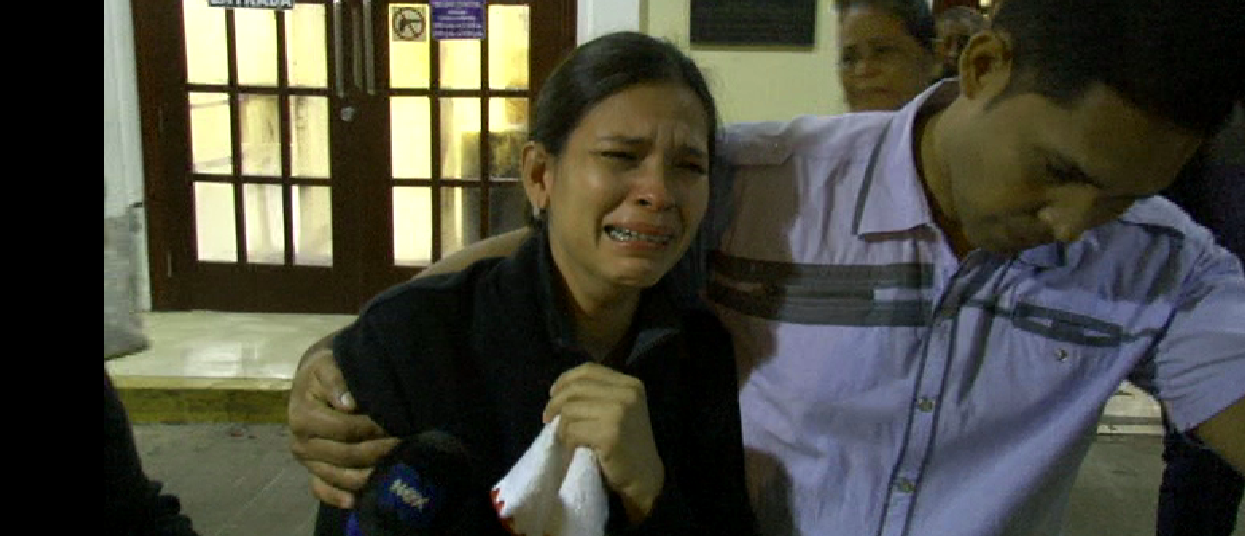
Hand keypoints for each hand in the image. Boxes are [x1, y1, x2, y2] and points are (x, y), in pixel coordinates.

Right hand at [288, 341, 398, 507]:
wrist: (311, 383)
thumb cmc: (324, 372)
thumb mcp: (327, 366)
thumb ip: (336, 380)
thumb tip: (348, 403)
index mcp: (302, 417)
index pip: (344, 430)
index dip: (372, 428)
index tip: (396, 423)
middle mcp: (300, 444)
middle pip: (347, 456)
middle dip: (379, 451)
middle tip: (405, 443)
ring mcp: (306, 461)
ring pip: (340, 477)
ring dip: (370, 474)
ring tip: (397, 464)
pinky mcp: (312, 471)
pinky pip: (323, 490)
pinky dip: (339, 497)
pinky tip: (357, 500)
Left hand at [542, 363, 663, 522]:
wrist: (644, 476)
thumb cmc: (627, 444)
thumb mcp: (620, 409)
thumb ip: (598, 394)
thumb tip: (559, 391)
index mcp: (630, 384)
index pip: (589, 370)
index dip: (565, 379)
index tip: (553, 394)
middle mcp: (627, 394)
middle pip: (576, 388)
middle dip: (555, 403)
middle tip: (547, 418)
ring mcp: (619, 413)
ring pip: (570, 410)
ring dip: (561, 426)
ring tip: (565, 437)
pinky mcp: (609, 434)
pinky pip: (572, 430)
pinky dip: (567, 440)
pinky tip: (573, 447)